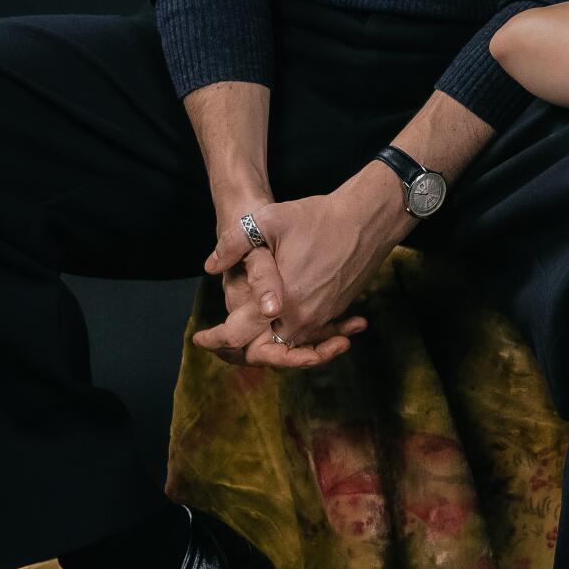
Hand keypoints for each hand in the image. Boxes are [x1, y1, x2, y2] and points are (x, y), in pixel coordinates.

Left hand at [194, 167, 410, 368]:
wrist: (369, 219)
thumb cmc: (319, 218)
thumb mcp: (269, 220)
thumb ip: (234, 242)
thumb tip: (211, 265)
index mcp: (281, 304)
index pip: (239, 337)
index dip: (215, 340)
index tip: (199, 339)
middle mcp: (303, 319)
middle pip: (264, 351)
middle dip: (240, 349)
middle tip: (220, 340)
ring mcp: (323, 317)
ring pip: (289, 345)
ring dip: (268, 344)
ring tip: (246, 334)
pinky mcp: (337, 310)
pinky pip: (310, 333)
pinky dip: (293, 334)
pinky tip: (278, 318)